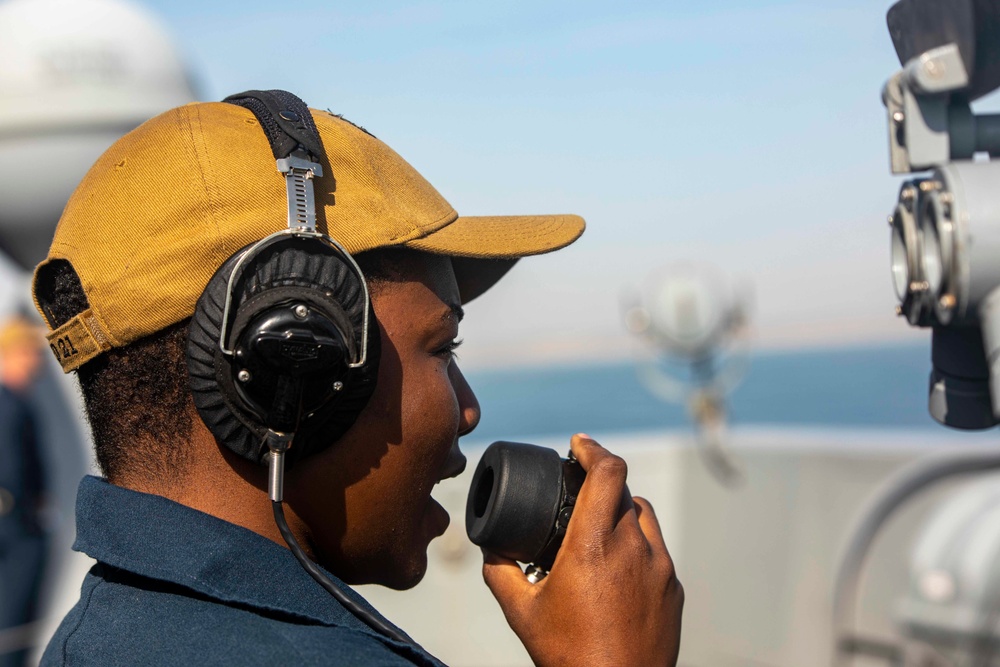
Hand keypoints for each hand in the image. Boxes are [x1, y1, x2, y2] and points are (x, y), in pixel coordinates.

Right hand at [482, 434, 682, 666]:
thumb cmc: (568, 655)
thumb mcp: (522, 612)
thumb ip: (499, 571)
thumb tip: (491, 546)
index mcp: (593, 545)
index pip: (607, 471)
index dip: (593, 448)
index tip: (578, 444)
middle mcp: (632, 548)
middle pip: (623, 490)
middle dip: (599, 481)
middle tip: (577, 488)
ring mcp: (659, 568)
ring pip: (643, 516)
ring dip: (620, 509)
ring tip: (597, 526)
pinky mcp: (673, 588)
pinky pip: (656, 549)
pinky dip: (635, 544)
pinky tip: (615, 566)